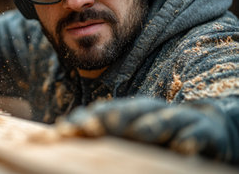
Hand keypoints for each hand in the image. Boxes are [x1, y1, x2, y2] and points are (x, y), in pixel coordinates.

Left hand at [57, 97, 234, 161]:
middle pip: (126, 112)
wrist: (203, 127)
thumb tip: (57, 136)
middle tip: (90, 127)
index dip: (82, 120)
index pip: (100, 114)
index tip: (62, 131)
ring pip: (161, 120)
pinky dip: (189, 141)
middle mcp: (148, 112)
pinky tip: (183, 149)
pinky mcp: (202, 131)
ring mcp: (176, 120)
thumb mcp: (125, 134)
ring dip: (147, 126)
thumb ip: (97, 135)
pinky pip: (195, 135)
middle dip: (107, 118)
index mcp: (126, 113)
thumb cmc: (155, 134)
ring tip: (135, 133)